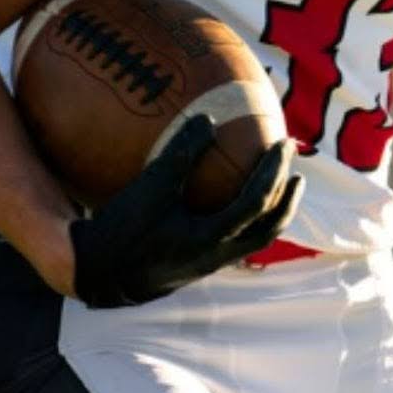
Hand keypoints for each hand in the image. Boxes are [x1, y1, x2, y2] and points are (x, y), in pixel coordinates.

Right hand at [68, 115, 303, 307]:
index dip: (273, 173)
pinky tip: (238, 197)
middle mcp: (217, 255)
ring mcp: (210, 262)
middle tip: (296, 167)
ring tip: (283, 185)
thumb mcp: (149, 188)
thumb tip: (208, 117)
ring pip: (256, 239)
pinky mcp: (198, 262)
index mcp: (210, 239)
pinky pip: (236, 239)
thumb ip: (179, 154)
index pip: (256, 204)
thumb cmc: (121, 231)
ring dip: (273, 211)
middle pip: (269, 229)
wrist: (96, 275)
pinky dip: (247, 217)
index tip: (282, 144)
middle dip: (287, 198)